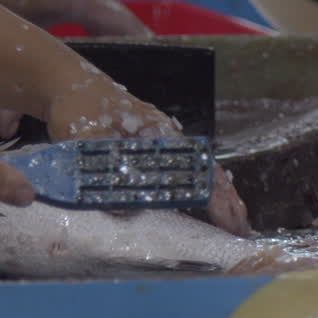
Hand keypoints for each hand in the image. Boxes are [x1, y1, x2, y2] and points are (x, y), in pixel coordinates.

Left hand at [45, 76, 251, 236]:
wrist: (75, 87)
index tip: (228, 218)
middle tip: (242, 231)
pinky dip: (202, 193)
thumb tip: (124, 210)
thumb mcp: (85, 134)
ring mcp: (165, 146)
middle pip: (208, 173)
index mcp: (161, 133)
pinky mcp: (155, 153)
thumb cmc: (82, 106)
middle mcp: (170, 140)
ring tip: (236, 225)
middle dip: (228, 202)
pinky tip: (209, 210)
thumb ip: (103, 165)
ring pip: (202, 174)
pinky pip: (186, 175)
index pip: (197, 169)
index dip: (214, 196)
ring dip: (221, 199)